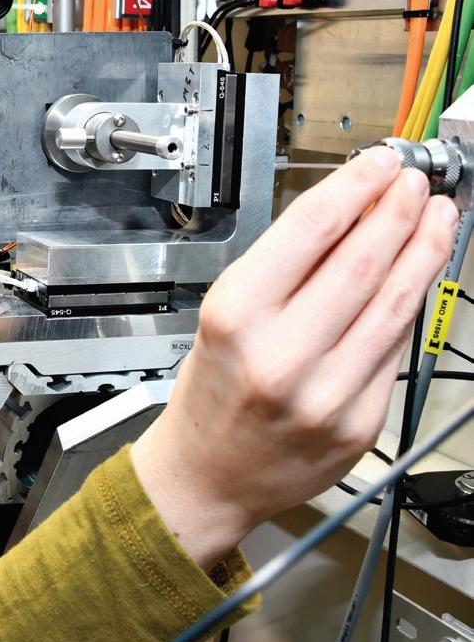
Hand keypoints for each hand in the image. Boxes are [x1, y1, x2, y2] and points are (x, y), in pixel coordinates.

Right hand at [132, 149, 459, 569]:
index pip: (312, 229)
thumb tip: (349, 215)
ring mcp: (327, 392)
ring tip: (436, 218)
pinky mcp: (360, 422)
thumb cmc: (210, 396)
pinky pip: (395, 351)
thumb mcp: (223, 318)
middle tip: (416, 183)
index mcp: (236, 316)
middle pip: (362, 261)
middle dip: (398, 211)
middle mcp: (282, 354)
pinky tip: (417, 279)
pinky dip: (409, 307)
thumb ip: (285, 270)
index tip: (379, 165)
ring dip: (423, 252)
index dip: (356, 187)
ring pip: (394, 304)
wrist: (205, 477)